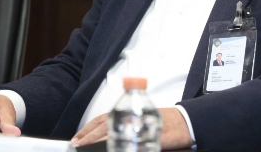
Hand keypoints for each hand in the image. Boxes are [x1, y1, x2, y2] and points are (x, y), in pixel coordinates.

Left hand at [71, 107, 192, 149]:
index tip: (76, 139)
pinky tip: (107, 149)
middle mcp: (130, 118)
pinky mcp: (147, 138)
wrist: (185, 123)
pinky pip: (128, 145)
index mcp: (127, 113)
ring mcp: (138, 127)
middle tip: (75, 145)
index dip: (87, 129)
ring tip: (84, 148)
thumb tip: (106, 140)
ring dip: (97, 142)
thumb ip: (126, 128)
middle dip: (87, 137)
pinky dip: (115, 147)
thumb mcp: (142, 121)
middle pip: (103, 126)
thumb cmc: (165, 123)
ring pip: (111, 135)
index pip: (101, 120)